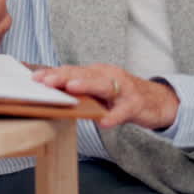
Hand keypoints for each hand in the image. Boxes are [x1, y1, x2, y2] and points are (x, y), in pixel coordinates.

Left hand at [33, 63, 178, 129]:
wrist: (158, 101)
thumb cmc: (123, 96)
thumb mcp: (101, 90)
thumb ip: (82, 91)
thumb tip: (53, 93)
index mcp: (98, 72)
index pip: (73, 70)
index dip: (54, 73)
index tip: (35, 77)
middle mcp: (109, 76)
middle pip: (84, 74)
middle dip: (63, 76)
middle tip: (45, 81)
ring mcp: (123, 89)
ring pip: (103, 85)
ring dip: (86, 85)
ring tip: (71, 88)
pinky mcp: (136, 105)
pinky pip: (123, 111)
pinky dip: (114, 116)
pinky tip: (104, 122)